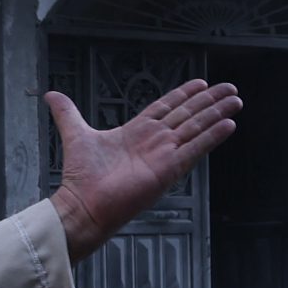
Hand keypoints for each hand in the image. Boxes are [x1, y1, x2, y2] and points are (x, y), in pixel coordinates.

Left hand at [46, 79, 240, 260]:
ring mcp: (164, 155)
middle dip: (209, 101)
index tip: (201, 83)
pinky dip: (212, 136)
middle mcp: (154, 142)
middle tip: (230, 88)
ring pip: (196, 128)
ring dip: (217, 114)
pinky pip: (195, 149)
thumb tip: (51, 94)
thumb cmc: (81, 177)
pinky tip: (229, 124)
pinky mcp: (169, 169)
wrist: (82, 205)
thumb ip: (67, 113)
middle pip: (188, 115)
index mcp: (136, 132)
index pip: (166, 108)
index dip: (184, 95)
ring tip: (236, 101)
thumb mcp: (76, 135)